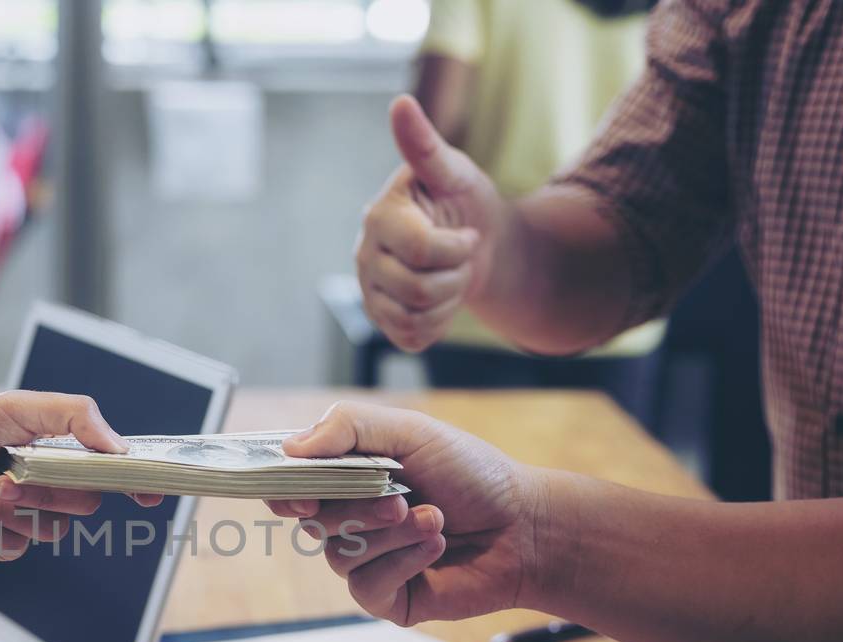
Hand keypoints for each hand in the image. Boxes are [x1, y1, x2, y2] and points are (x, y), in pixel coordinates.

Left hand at [0, 390, 128, 561]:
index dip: (134, 478)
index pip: (108, 464)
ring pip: (51, 529)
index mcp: (51, 446)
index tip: (151, 491)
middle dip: (45, 490)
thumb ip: (72, 416)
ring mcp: (21, 515)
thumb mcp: (9, 409)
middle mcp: (43, 481)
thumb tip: (120, 446)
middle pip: (85, 500)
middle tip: (4, 476)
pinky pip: (14, 549)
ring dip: (5, 511)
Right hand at [265, 401, 547, 625]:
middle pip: (312, 520)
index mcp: (347, 477)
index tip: (300, 493)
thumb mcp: (411, 431)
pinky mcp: (385, 597)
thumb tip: (290, 448)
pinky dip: (403, 560)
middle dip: (357, 508)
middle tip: (400, 500)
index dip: (285, 489)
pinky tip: (436, 546)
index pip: (290, 484)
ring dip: (392, 534)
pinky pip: (366, 583)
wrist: (523, 526)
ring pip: (339, 553)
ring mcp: (364, 560)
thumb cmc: (471, 474)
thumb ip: (349, 427)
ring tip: (436, 519)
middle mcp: (348, 519)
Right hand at [356, 94, 505, 351]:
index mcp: (380, 216)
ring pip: (417, 317)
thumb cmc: (464, 202)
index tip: (466, 231)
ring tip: (449, 275)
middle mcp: (365, 255)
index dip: (457, 246)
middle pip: (420, 289)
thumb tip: (400, 103)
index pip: (421, 249)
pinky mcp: (381, 321)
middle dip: (456, 274)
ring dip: (449, 299)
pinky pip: (412, 338)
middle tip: (460, 256)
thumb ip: (424, 144)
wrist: (477, 247)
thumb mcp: (453, 171)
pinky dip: (437, 324)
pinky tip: (439, 300)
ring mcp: (369, 292)